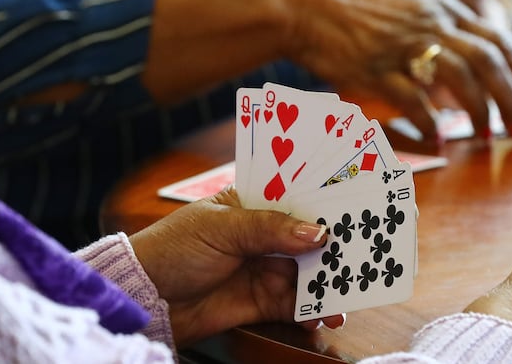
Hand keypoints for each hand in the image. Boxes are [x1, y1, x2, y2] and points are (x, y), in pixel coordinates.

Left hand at [128, 187, 342, 345]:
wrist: (145, 299)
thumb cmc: (174, 248)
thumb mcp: (221, 228)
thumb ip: (270, 229)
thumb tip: (316, 232)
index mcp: (252, 205)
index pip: (296, 198)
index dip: (325, 201)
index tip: (357, 203)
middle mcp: (264, 236)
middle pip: (309, 238)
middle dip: (336, 244)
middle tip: (366, 251)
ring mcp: (265, 268)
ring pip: (308, 273)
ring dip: (330, 281)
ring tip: (352, 289)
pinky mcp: (262, 301)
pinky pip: (296, 306)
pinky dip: (314, 311)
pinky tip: (327, 314)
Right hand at [286, 0, 511, 141]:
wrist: (307, 4)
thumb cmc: (355, 9)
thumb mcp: (408, 7)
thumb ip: (440, 28)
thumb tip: (471, 62)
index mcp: (442, 8)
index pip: (500, 39)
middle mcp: (430, 23)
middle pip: (489, 61)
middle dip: (511, 98)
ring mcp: (404, 44)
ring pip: (461, 78)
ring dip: (479, 112)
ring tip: (483, 136)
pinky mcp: (376, 67)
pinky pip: (414, 100)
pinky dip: (431, 123)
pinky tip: (438, 141)